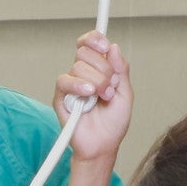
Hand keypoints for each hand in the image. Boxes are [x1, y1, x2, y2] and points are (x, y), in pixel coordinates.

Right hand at [54, 30, 131, 164]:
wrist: (103, 145)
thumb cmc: (113, 123)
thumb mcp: (125, 93)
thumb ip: (121, 69)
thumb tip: (113, 48)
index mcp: (97, 69)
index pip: (90, 43)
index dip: (96, 40)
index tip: (106, 48)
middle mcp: (83, 74)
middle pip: (85, 53)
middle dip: (103, 70)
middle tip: (109, 88)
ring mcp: (71, 85)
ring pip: (78, 66)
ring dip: (96, 82)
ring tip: (101, 98)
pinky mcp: (60, 97)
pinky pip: (65, 81)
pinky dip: (78, 86)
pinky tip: (88, 94)